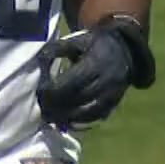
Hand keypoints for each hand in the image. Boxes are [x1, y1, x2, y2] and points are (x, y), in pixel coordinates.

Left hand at [35, 13, 155, 129]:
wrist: (126, 51)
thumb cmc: (95, 45)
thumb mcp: (77, 41)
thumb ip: (57, 50)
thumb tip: (38, 61)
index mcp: (96, 63)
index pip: (72, 82)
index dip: (54, 90)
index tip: (40, 93)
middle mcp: (106, 81)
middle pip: (79, 100)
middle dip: (58, 107)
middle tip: (41, 110)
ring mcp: (112, 95)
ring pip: (87, 113)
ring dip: (67, 118)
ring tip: (51, 118)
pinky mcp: (113, 104)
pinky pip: (95, 118)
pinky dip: (79, 122)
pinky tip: (66, 121)